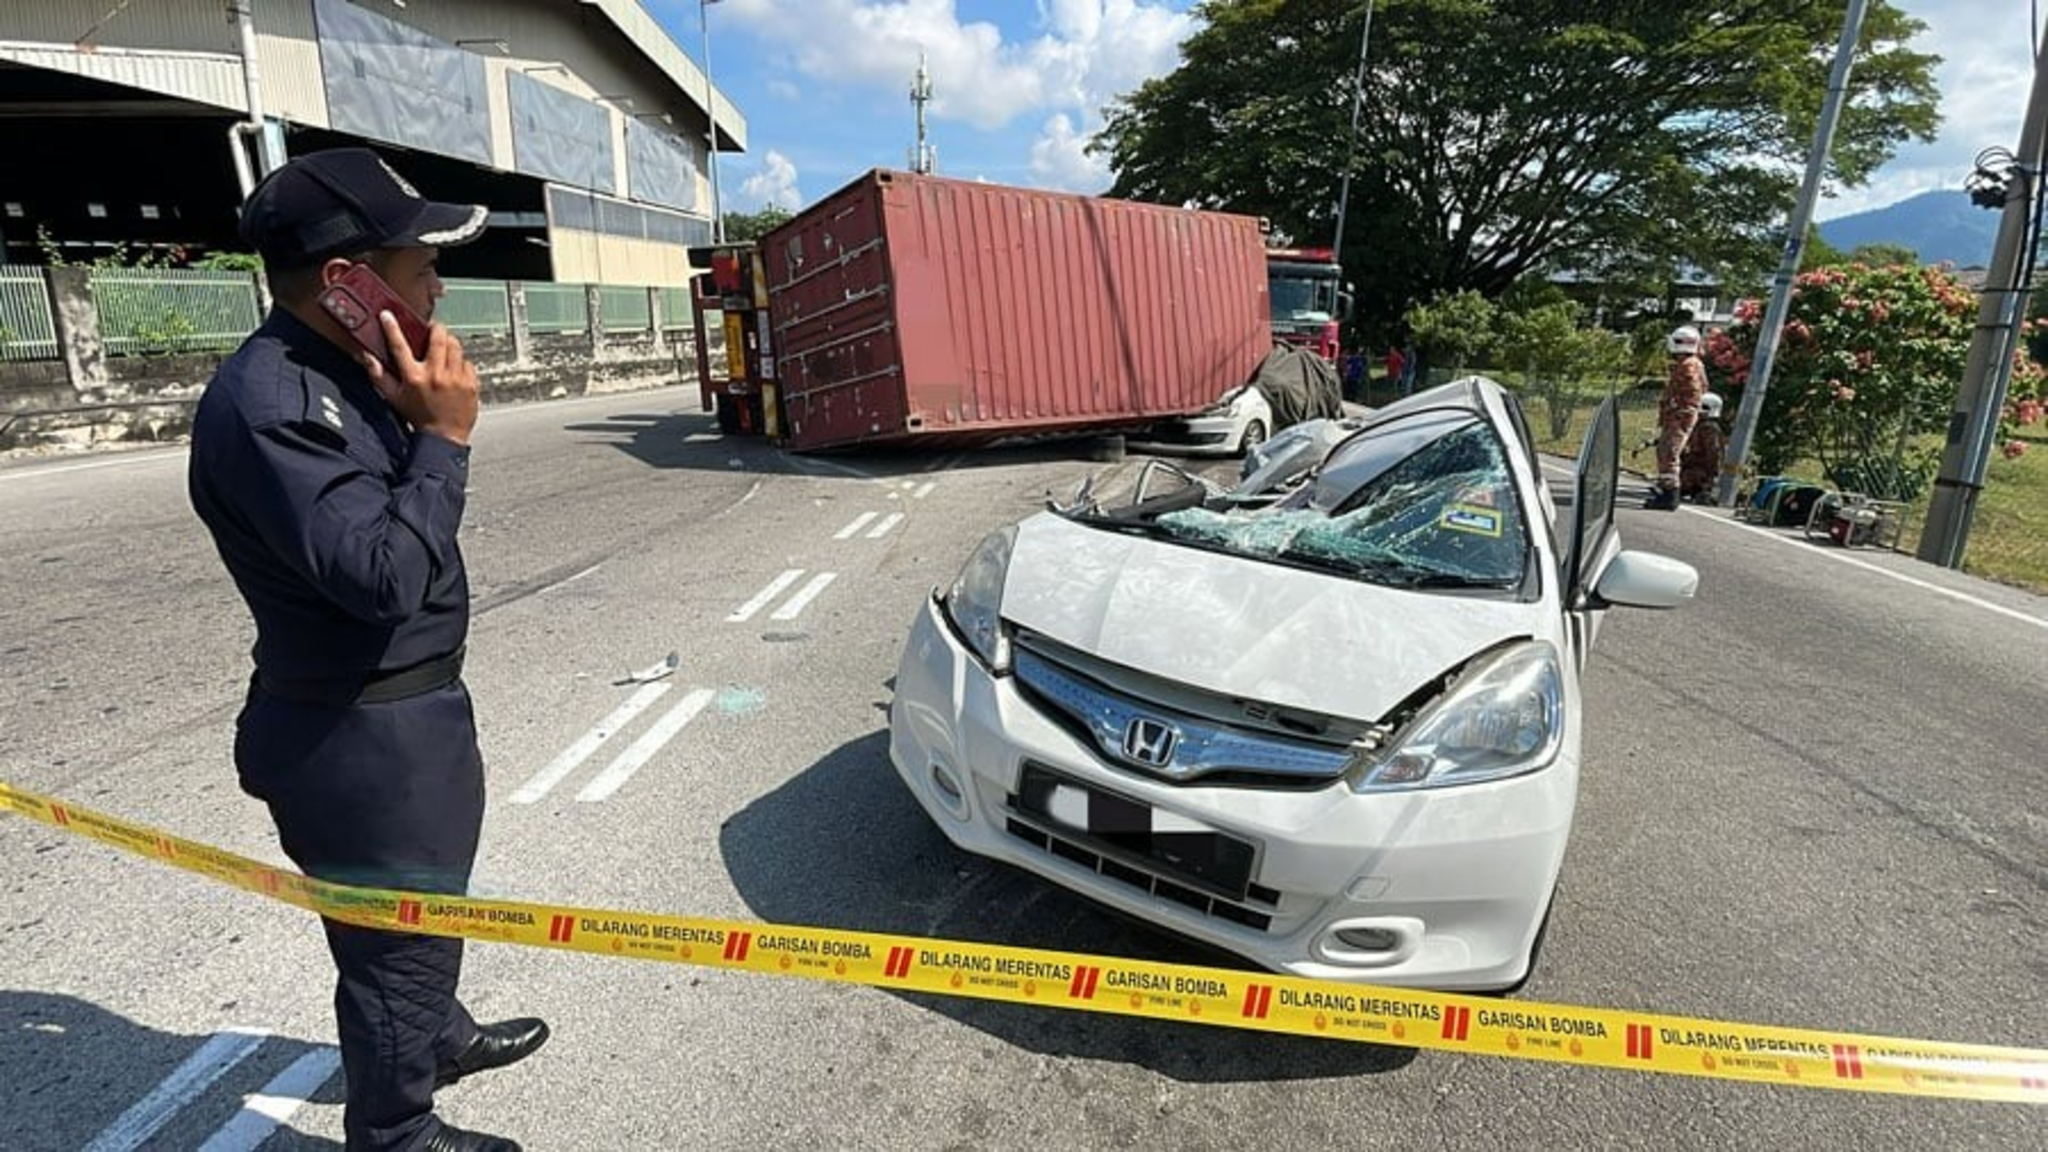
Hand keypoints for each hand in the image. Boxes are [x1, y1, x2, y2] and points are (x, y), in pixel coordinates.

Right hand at [361, 312, 479, 445]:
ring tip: (444, 348)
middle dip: (435, 328)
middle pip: (438, 337)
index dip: (392, 328)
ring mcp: (456, 379)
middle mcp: (436, 375)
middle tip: (432, 329)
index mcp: (414, 378)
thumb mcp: (393, 398)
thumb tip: (367, 356)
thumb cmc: (418, 417)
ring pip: (456, 346)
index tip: (388, 316)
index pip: (399, 346)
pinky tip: (454, 369)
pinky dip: (461, 362)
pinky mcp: (471, 384)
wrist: (444, 437)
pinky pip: (467, 362)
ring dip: (449, 342)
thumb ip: (378, 376)